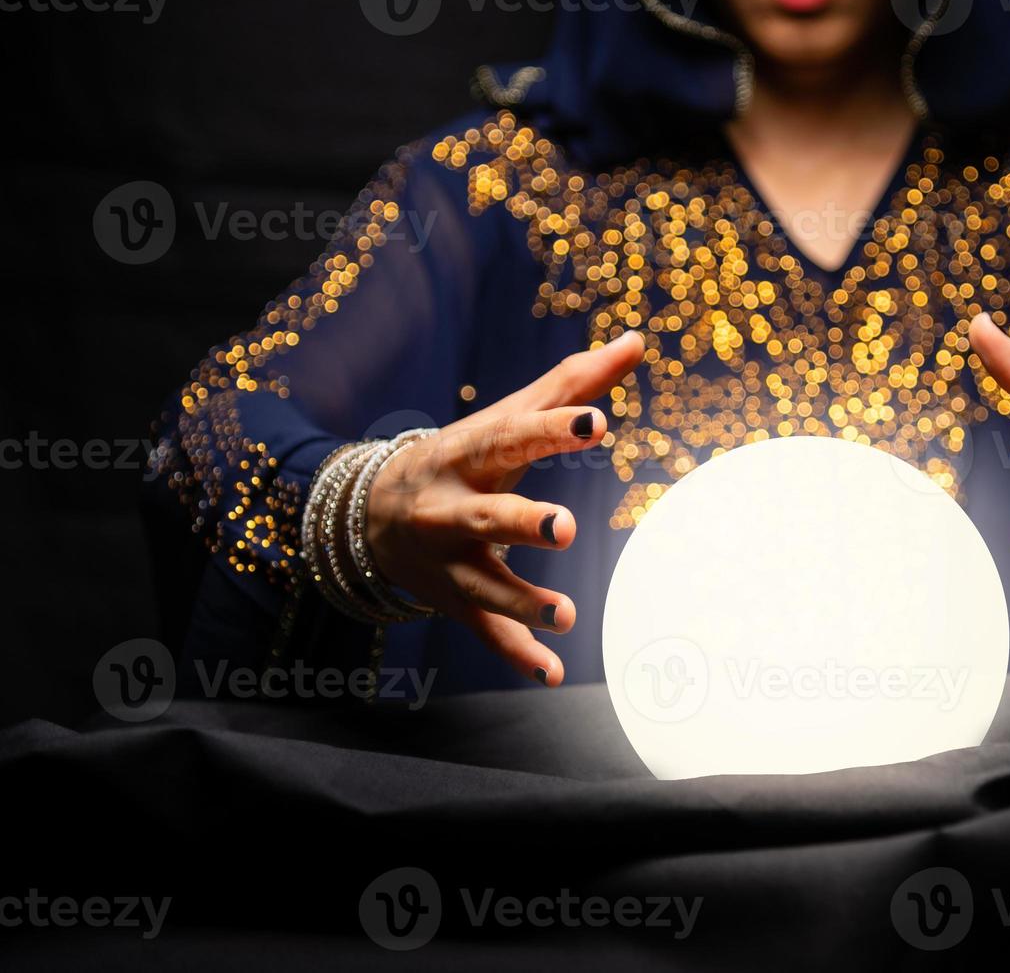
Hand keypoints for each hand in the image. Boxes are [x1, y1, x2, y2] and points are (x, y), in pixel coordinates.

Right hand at [365, 331, 644, 685]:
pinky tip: (552, 672)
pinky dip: (516, 654)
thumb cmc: (465, 455)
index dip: (552, 429)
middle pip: (486, 515)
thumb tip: (635, 341)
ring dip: (522, 601)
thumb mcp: (509, 416)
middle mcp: (452, 507)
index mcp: (470, 452)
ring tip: (565, 614)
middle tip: (566, 528)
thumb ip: (573, 384)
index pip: (513, 436)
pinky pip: (484, 631)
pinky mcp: (453, 600)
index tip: (595, 421)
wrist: (370, 511)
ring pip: (484, 583)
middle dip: (522, 522)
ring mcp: (448, 560)